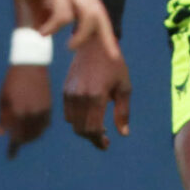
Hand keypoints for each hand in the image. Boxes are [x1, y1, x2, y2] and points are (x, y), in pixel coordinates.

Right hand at [0, 0, 116, 55]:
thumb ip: (42, 10)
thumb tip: (44, 30)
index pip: (96, 7)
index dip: (104, 27)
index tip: (110, 47)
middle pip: (99, 12)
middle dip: (107, 36)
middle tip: (113, 56)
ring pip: (88, 15)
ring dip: (80, 35)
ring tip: (67, 46)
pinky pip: (63, 14)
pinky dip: (54, 27)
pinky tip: (42, 32)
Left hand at [0, 61, 51, 156]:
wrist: (30, 66)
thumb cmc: (12, 82)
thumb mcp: (2, 99)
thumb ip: (3, 117)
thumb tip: (1, 133)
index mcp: (17, 113)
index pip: (16, 137)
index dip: (13, 149)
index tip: (11, 156)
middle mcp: (30, 115)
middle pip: (28, 137)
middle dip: (21, 142)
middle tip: (17, 143)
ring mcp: (41, 111)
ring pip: (38, 132)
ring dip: (31, 137)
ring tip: (26, 136)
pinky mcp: (49, 107)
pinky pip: (46, 124)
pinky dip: (40, 129)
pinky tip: (36, 128)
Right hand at [61, 31, 130, 150]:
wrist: (95, 44)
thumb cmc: (114, 65)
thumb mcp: (124, 87)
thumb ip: (123, 112)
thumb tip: (123, 133)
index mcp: (96, 96)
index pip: (93, 129)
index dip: (99, 140)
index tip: (107, 144)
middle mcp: (80, 97)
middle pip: (81, 129)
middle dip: (92, 138)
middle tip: (104, 139)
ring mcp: (70, 94)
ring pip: (73, 123)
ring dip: (84, 130)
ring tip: (98, 128)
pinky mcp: (64, 90)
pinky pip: (67, 113)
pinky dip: (76, 120)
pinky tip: (88, 117)